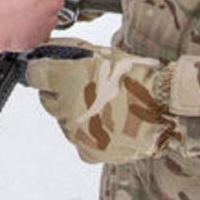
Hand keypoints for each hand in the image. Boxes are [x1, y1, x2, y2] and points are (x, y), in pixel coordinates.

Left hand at [24, 40, 179, 163]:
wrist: (165, 109)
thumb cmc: (137, 76)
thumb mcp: (102, 52)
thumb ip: (70, 50)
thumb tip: (47, 49)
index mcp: (67, 78)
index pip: (33, 75)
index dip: (43, 71)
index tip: (49, 70)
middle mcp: (66, 107)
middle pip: (47, 100)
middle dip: (60, 93)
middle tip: (86, 88)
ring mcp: (76, 132)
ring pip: (63, 121)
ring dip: (76, 114)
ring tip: (105, 107)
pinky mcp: (89, 151)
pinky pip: (79, 141)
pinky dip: (89, 134)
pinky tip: (108, 124)